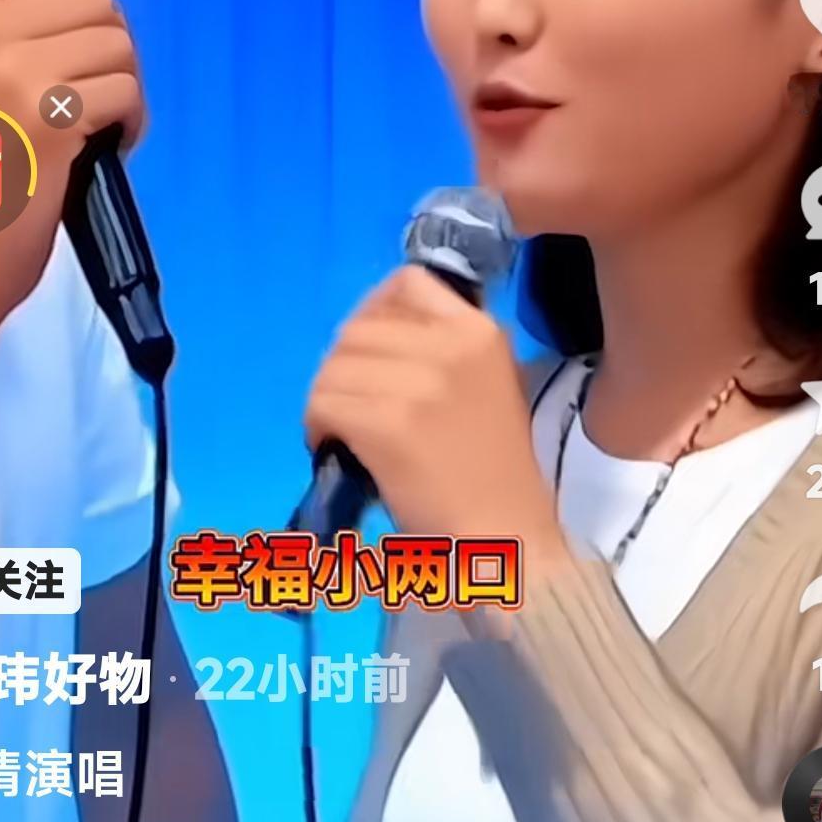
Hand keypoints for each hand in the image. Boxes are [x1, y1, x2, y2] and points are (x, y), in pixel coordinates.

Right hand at [0, 0, 143, 337]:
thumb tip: (85, 4)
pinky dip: (132, 122)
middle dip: (111, 47)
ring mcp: (14, 67)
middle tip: (95, 97)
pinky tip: (105, 150)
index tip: (93, 26)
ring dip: (124, 86)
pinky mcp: (52, 114)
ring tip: (98, 127)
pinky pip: (127, 90)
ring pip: (119, 42)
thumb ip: (5, 30)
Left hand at [303, 265, 566, 566]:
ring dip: (326, 401)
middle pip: (358, 328)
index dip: (373, 311)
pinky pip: (325, 404)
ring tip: (343, 434)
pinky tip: (336, 450)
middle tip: (350, 407)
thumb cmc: (490, 473)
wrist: (504, 538)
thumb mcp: (485, 385)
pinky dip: (317, 427)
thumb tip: (371, 330)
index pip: (408, 283)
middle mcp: (454, 345)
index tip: (368, 351)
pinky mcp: (391, 423)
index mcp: (479, 332)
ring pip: (333, 368)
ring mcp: (423, 383)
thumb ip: (439, 349)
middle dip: (341, 367)